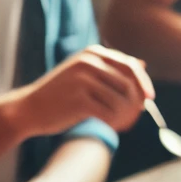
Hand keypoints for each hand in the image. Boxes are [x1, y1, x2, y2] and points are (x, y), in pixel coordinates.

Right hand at [16, 45, 153, 137]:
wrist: (30, 109)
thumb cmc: (61, 94)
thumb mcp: (86, 74)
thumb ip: (112, 69)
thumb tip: (142, 65)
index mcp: (93, 53)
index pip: (129, 65)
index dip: (143, 83)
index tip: (150, 99)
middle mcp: (89, 63)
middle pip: (128, 83)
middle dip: (136, 102)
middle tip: (135, 117)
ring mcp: (83, 80)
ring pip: (120, 100)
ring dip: (126, 115)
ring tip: (122, 125)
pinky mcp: (79, 101)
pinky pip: (109, 114)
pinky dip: (115, 123)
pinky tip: (113, 128)